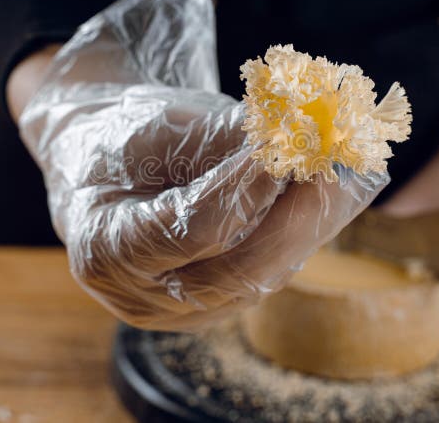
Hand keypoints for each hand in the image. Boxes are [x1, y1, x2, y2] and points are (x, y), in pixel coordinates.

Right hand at [11, 0, 386, 329]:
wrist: (102, 170)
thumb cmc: (125, 138)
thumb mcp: (159, 125)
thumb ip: (224, 140)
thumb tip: (301, 141)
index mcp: (104, 248)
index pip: (192, 230)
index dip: (246, 191)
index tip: (287, 151)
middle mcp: (139, 297)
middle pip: (235, 273)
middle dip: (292, 221)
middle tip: (330, 171)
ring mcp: (177, 313)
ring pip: (259, 281)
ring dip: (305, 230)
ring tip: (337, 179)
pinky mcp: (210, 309)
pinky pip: (262, 279)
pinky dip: (294, 239)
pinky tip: (320, 201)